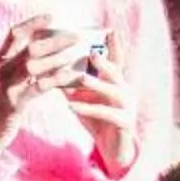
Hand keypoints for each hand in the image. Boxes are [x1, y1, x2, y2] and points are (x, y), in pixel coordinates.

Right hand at [0, 16, 82, 147]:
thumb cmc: (1, 107)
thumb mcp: (8, 82)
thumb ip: (22, 67)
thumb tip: (48, 54)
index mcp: (0, 61)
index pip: (14, 33)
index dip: (33, 22)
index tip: (52, 16)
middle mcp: (2, 69)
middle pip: (30, 46)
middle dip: (55, 39)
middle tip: (77, 36)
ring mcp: (6, 85)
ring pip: (34, 64)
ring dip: (58, 57)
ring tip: (77, 54)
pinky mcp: (14, 102)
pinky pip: (40, 87)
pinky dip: (58, 80)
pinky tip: (74, 78)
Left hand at [62, 51, 136, 174]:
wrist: (113, 150)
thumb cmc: (98, 121)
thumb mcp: (84, 99)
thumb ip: (73, 84)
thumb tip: (52, 66)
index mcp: (116, 83)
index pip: (117, 60)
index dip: (115, 46)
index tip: (111, 30)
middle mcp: (125, 91)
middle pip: (116, 72)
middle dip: (105, 62)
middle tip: (92, 53)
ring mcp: (127, 107)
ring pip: (113, 92)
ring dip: (96, 84)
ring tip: (81, 78)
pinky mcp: (124, 123)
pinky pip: (106, 114)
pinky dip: (88, 109)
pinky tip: (71, 107)